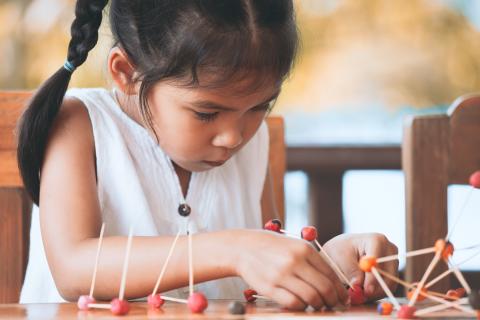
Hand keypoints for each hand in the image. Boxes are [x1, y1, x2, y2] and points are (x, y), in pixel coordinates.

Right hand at [234, 230, 348, 310]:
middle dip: (333, 300)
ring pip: (311, 298)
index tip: (343, 297)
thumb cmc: (272, 248)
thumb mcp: (295, 246)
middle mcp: (294, 261)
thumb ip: (313, 261)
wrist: (243, 248)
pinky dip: (302, 307)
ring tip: (317, 305)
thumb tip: (335, 282)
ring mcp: (281, 275)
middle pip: (324, 288)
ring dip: (318, 305)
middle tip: (333, 305)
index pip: (331, 274)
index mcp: (304, 249)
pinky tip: (302, 304)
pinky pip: (293, 303)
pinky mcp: (269, 287)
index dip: (340, 289)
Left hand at [323, 233, 398, 300]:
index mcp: (377, 240)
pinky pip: (388, 289)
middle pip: (389, 274)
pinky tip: (362, 292)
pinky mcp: (392, 274)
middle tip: (361, 297)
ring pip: (389, 284)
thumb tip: (358, 286)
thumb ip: (351, 271)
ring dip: (374, 293)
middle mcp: (390, 251)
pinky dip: (375, 294)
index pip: (379, 261)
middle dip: (374, 288)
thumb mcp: (340, 258)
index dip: (373, 277)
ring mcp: (393, 263)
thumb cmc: (340, 251)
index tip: (366, 290)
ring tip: (357, 294)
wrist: (342, 252)